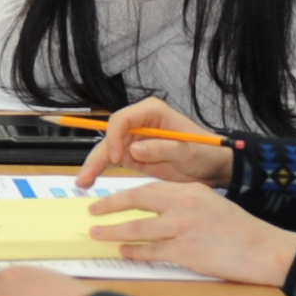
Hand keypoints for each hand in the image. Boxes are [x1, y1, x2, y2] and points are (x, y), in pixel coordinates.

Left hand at [75, 181, 295, 286]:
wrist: (266, 250)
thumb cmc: (243, 232)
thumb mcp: (213, 206)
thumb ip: (186, 205)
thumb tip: (160, 213)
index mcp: (191, 190)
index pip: (150, 187)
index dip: (127, 194)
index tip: (112, 198)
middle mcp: (184, 204)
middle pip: (137, 200)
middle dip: (110, 205)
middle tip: (92, 210)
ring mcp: (183, 228)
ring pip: (137, 228)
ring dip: (113, 230)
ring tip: (97, 233)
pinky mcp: (185, 251)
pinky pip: (151, 251)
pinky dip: (134, 252)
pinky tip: (124, 252)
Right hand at [79, 97, 239, 185]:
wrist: (214, 166)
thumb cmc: (206, 151)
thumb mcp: (188, 150)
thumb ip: (163, 148)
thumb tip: (134, 150)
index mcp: (151, 112)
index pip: (122, 119)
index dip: (115, 137)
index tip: (119, 158)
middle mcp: (138, 123)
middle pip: (110, 136)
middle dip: (97, 155)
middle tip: (86, 176)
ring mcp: (134, 139)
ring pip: (107, 150)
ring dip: (94, 165)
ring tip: (82, 183)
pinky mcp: (133, 154)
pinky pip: (113, 160)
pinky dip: (101, 170)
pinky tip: (90, 181)